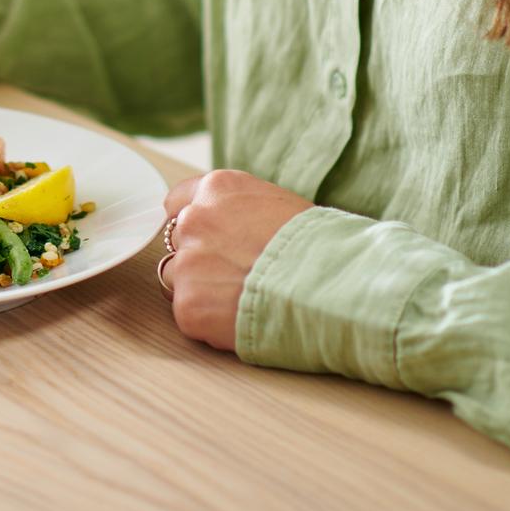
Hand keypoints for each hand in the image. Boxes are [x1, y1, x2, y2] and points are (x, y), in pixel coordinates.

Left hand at [157, 170, 314, 350]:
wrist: (333, 288)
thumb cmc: (319, 247)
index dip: (197, 227)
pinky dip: (209, 321)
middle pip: (177, 242)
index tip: (211, 243)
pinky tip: (241, 320)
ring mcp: (188, 263)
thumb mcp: (276, 205)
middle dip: (200, 258)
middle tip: (236, 277)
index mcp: (216, 189)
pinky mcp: (189, 306)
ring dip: (200, 289)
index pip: (178, 202)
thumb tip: (230, 227)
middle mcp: (194, 220)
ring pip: (176, 278)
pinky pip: (189, 314)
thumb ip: (239, 211)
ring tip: (240, 300)